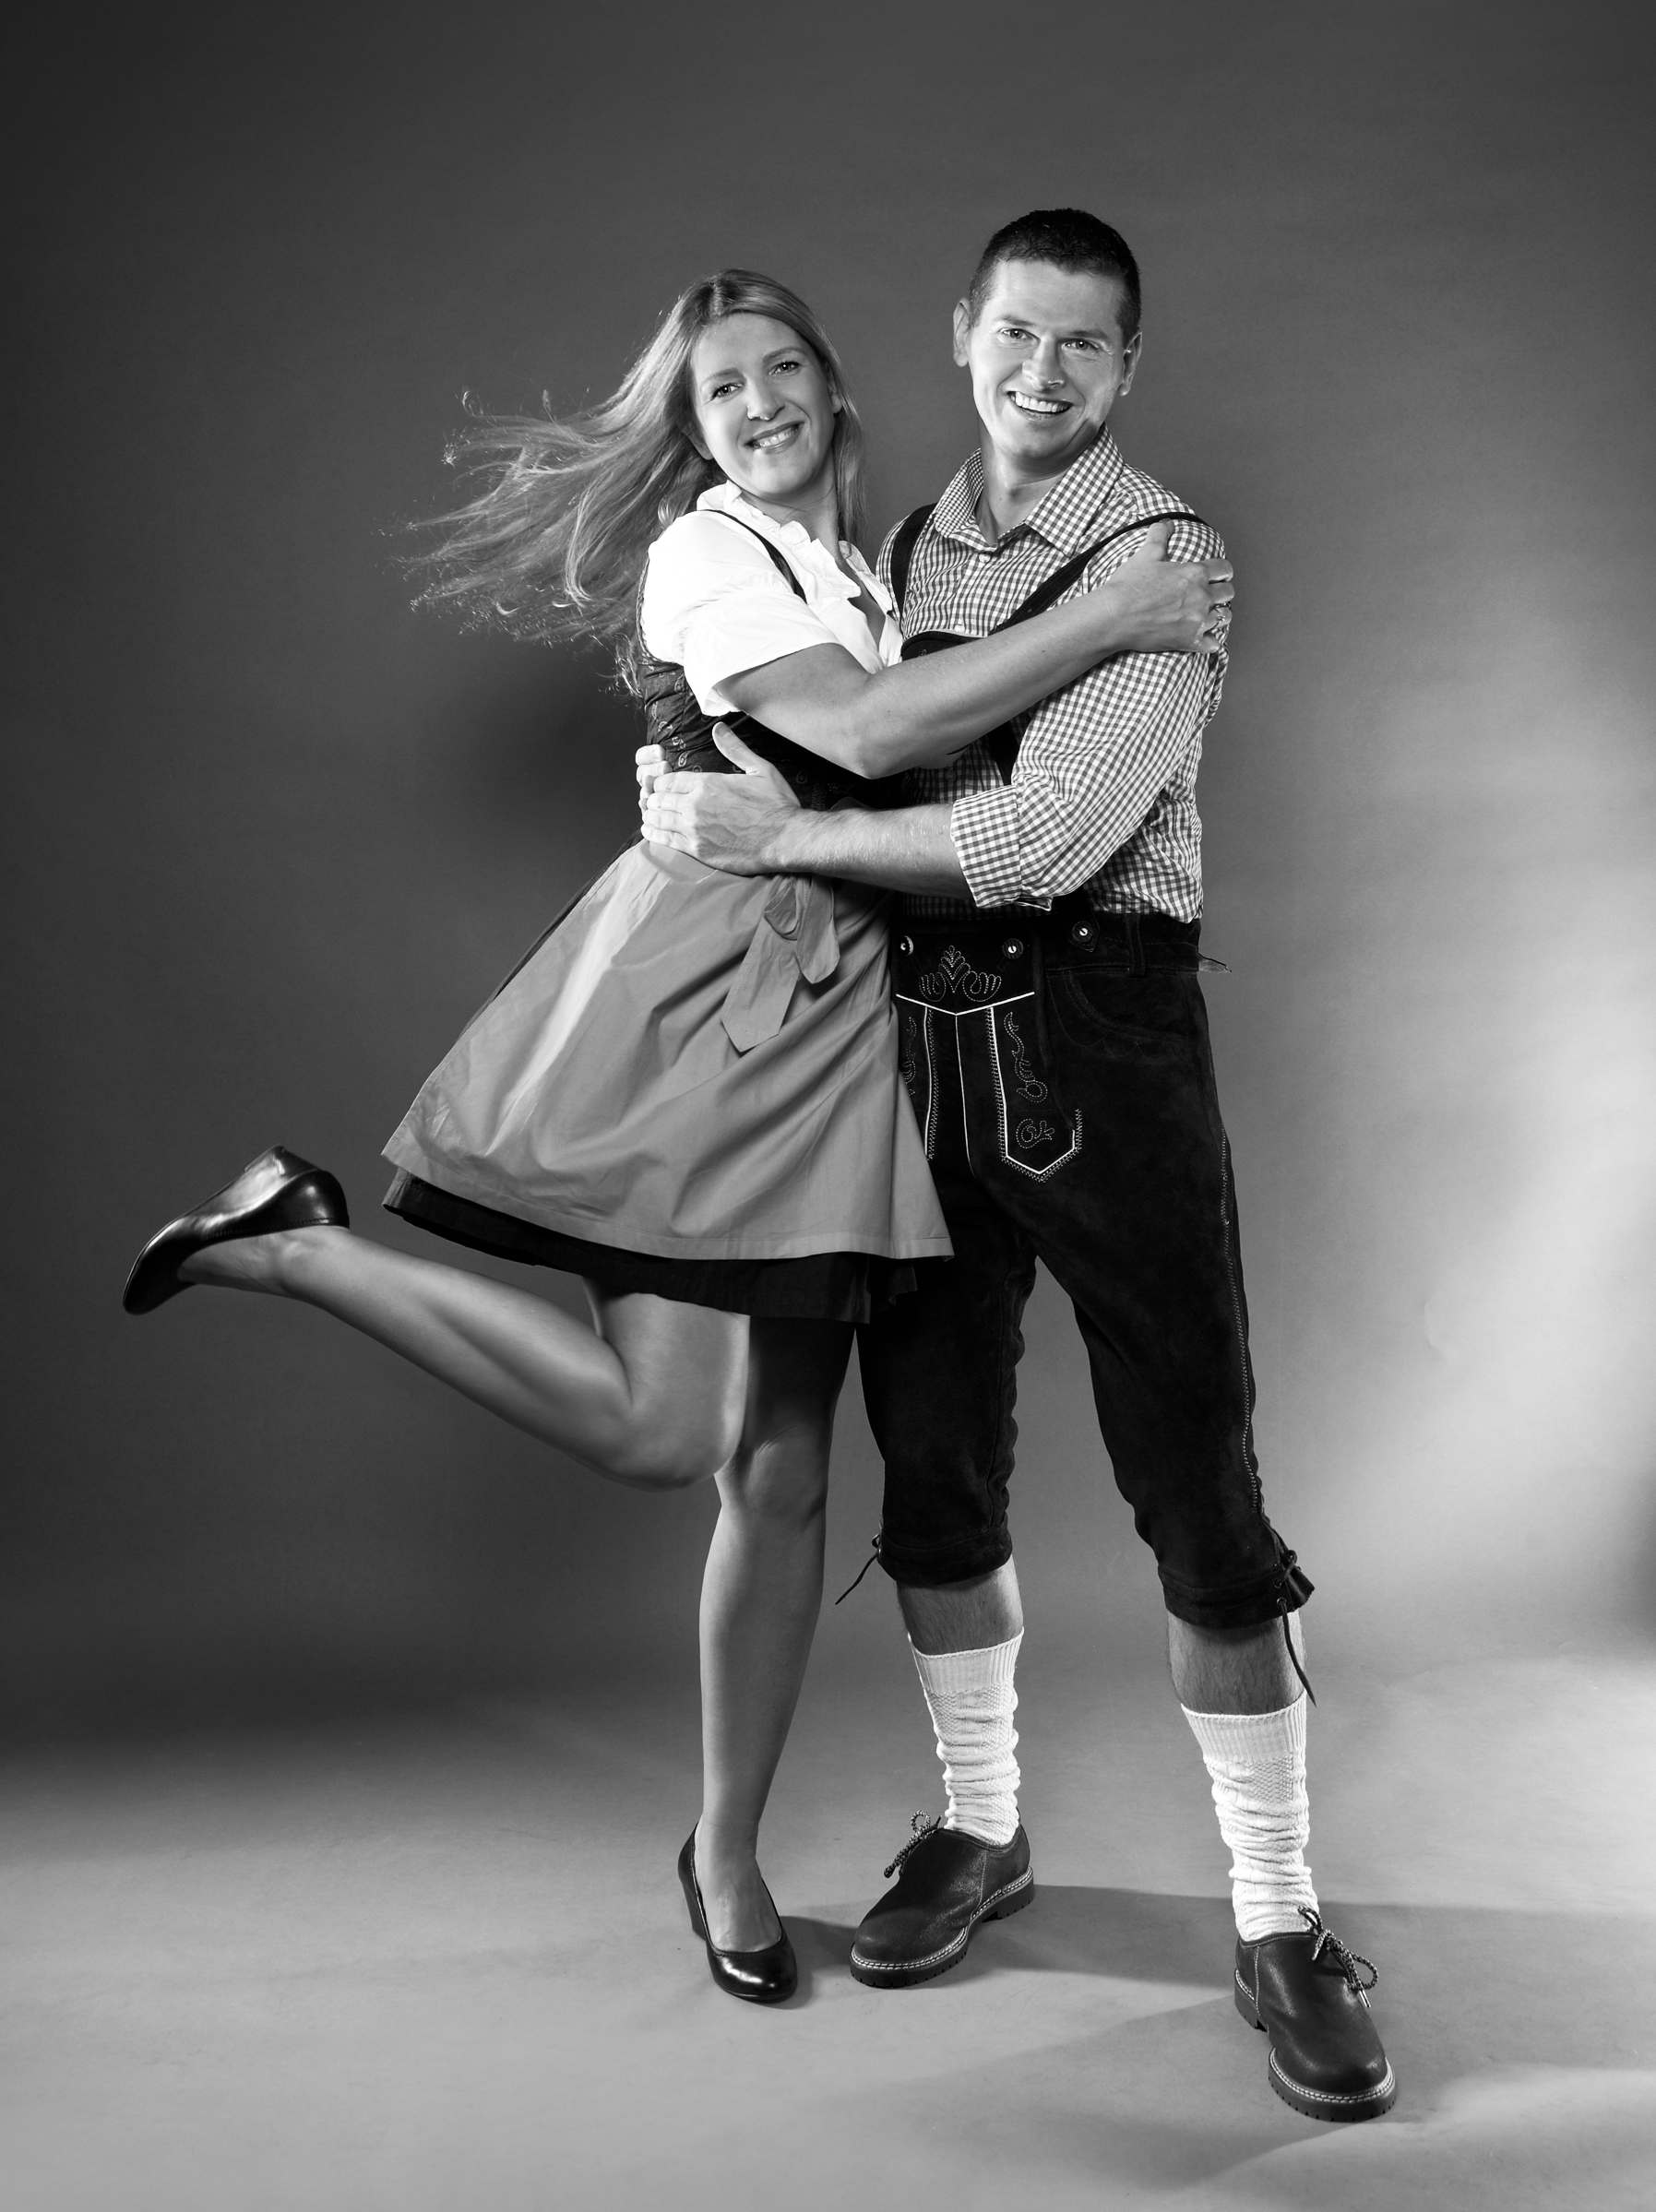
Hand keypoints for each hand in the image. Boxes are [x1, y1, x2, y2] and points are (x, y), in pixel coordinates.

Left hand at [640, 723, 803, 875]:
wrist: (785, 839)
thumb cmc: (776, 805)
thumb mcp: (759, 769)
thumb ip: (735, 748)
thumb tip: (719, 728)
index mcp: (707, 783)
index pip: (668, 779)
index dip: (661, 781)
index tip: (662, 784)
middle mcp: (695, 805)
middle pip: (659, 798)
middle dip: (654, 798)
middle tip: (654, 800)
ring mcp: (694, 829)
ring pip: (658, 819)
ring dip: (651, 815)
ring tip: (648, 815)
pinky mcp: (697, 850)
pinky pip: (665, 840)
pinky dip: (654, 834)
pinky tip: (649, 831)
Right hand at [1100, 522, 1233, 655]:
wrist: (1115, 616)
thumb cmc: (1129, 586)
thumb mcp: (1146, 554)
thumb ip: (1160, 536)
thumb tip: (1166, 523)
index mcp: (1194, 574)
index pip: (1224, 569)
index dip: (1223, 570)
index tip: (1219, 574)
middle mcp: (1201, 597)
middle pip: (1228, 593)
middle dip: (1222, 591)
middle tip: (1213, 593)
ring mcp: (1197, 621)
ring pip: (1224, 618)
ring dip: (1219, 614)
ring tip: (1210, 614)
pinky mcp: (1189, 641)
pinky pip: (1213, 644)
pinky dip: (1211, 641)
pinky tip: (1205, 638)